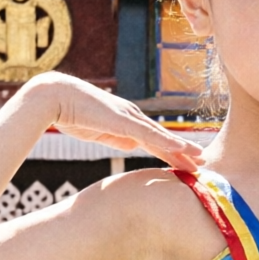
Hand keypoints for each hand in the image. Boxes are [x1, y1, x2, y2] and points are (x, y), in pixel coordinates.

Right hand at [22, 74, 203, 172]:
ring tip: (200, 159)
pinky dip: (166, 141)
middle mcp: (132, 117)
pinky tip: (181, 149)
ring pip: (161, 136)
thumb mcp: (99, 132)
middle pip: (163, 137)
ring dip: (182, 148)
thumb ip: (117, 138)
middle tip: (204, 163)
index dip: (172, 150)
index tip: (187, 162)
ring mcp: (128, 118)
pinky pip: (148, 134)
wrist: (54, 97)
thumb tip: (132, 147)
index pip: (154, 139)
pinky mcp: (122, 121)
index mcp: (126, 121)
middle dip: (184, 151)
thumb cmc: (72, 113)